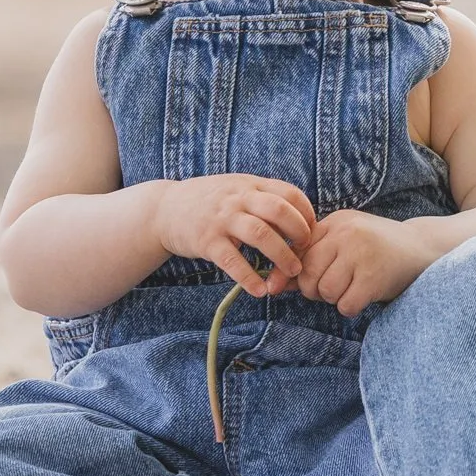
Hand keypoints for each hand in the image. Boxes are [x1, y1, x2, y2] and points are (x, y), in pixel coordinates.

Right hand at [148, 174, 315, 297]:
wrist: (162, 209)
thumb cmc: (208, 202)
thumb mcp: (236, 188)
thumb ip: (263, 197)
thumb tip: (299, 216)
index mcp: (250, 185)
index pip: (289, 193)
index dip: (307, 213)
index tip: (312, 231)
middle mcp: (238, 198)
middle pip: (279, 210)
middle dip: (299, 232)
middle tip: (305, 251)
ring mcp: (222, 219)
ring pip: (261, 234)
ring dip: (281, 256)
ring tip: (291, 272)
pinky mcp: (207, 241)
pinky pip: (233, 260)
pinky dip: (249, 277)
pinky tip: (260, 290)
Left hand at [298, 209, 440, 316]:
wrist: (424, 249)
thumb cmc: (378, 249)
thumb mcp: (345, 243)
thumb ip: (312, 259)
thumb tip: (272, 284)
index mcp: (336, 222)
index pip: (299, 252)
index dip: (295, 274)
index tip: (295, 284)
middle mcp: (346, 233)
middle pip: (308, 275)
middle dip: (316, 290)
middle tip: (335, 287)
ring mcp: (360, 253)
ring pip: (326, 291)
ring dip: (337, 298)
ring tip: (354, 287)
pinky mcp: (373, 277)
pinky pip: (345, 305)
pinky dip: (352, 307)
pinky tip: (365, 295)